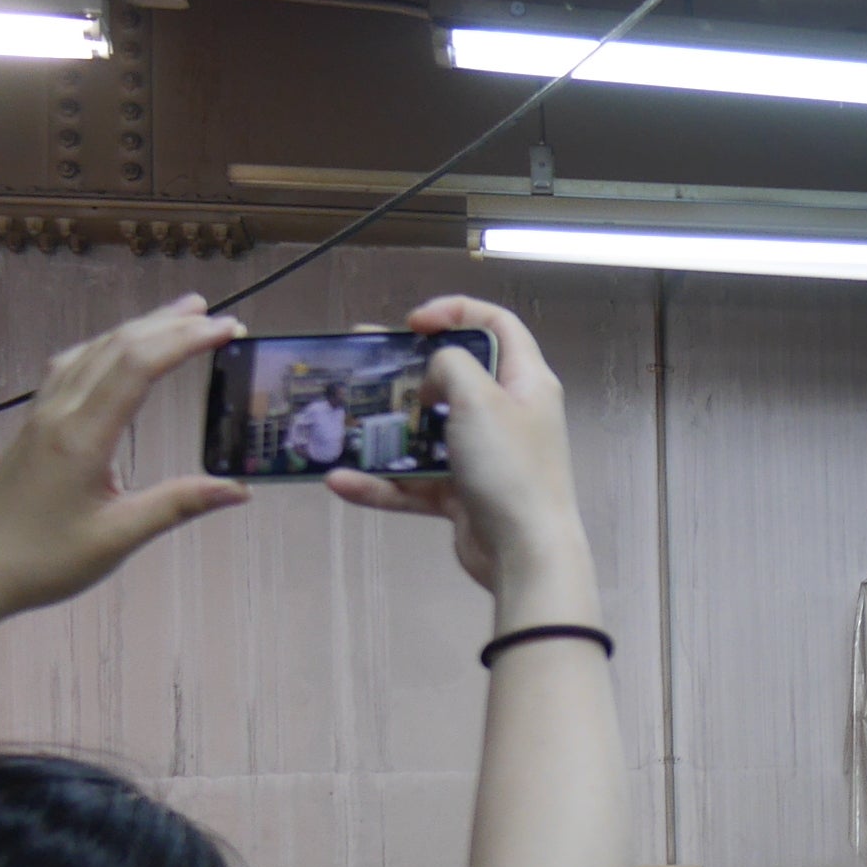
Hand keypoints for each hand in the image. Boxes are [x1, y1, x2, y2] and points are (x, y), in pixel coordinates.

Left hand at [0, 296, 252, 708]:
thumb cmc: (43, 559)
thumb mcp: (117, 538)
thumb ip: (177, 505)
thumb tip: (240, 489)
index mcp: (82, 435)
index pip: (137, 367)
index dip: (184, 341)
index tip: (227, 331)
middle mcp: (60, 412)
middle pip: (116, 347)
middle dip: (169, 325)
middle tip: (218, 317)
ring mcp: (43, 414)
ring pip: (92, 351)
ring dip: (138, 328)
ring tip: (180, 315)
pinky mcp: (36, 425)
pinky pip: (72, 366)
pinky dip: (107, 347)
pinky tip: (117, 349)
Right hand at [323, 296, 584, 602]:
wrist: (526, 553)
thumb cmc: (509, 466)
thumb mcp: (479, 398)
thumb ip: (451, 366)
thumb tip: (435, 377)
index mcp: (526, 383)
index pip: (497, 326)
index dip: (455, 312)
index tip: (413, 324)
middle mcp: (508, 415)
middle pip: (454, 377)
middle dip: (406, 368)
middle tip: (361, 360)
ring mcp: (485, 457)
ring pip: (427, 433)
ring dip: (385, 429)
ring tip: (340, 417)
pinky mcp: (464, 496)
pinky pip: (415, 483)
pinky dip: (381, 484)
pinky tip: (341, 481)